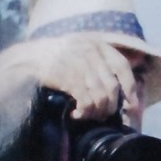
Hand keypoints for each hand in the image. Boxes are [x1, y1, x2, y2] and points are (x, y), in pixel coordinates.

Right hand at [21, 33, 138, 120]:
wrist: (29, 58)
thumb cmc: (57, 58)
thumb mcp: (81, 49)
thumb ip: (100, 62)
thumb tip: (123, 88)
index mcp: (97, 44)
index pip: (122, 66)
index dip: (130, 88)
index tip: (131, 105)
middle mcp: (91, 51)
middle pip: (112, 87)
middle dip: (110, 107)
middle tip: (103, 115)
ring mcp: (80, 64)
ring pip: (101, 97)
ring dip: (96, 112)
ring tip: (88, 116)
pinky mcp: (69, 78)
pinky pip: (86, 101)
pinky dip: (84, 113)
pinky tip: (76, 115)